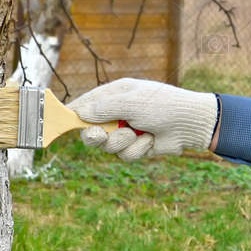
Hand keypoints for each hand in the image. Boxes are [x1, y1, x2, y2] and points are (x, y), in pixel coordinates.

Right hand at [73, 78, 217, 159]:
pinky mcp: (136, 147)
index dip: (71, 114)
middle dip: (96, 136)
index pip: (85, 104)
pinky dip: (138, 149)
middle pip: (90, 131)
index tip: (59, 122)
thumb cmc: (163, 105)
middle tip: (102, 134)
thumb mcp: (132, 102)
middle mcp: (117, 113)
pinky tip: (151, 140)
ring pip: (108, 147)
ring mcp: (126, 131)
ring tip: (141, 132)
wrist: (190, 124)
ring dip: (124, 142)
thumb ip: (104, 108)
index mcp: (114, 95)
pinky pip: (125, 155)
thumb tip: (79, 113)